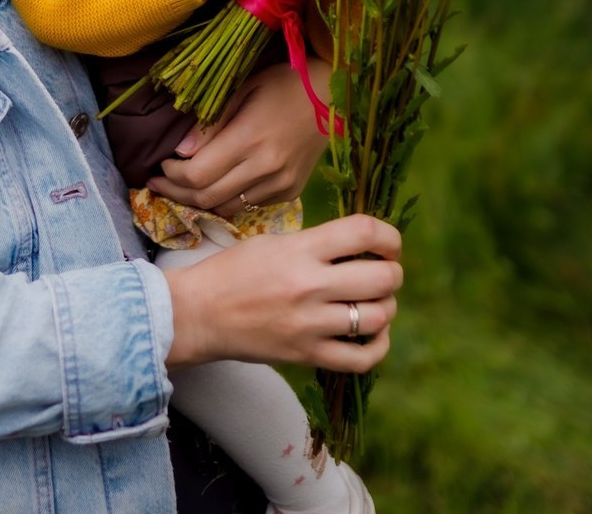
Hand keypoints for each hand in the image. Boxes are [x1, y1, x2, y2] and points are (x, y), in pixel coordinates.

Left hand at [147, 60, 329, 213]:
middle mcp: (267, 169)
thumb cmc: (283, 82)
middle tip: (159, 181)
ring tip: (181, 187)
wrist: (332, 93)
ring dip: (199, 201)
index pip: (198, 175)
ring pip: (227, 208)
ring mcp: (281, 184)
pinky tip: (216, 185)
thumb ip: (210, 124)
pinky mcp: (291, 192)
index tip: (161, 163)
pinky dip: (227, 199)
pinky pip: (249, 205)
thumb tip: (180, 151)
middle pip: (207, 198)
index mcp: (250, 140)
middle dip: (176, 192)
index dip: (172, 175)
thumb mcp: (242, 89)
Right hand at [164, 213, 402, 371]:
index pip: (363, 232)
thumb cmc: (233, 271)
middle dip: (392, 273)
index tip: (387, 243)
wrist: (199, 313)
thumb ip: (316, 243)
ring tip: (374, 302)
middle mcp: (310, 285)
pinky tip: (371, 334)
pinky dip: (378, 345)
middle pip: (382, 278)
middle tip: (383, 272)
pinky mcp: (308, 355)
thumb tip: (360, 247)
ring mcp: (311, 324)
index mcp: (300, 249)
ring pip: (379, 317)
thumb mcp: (273, 242)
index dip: (389, 236)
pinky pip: (363, 358)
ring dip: (385, 307)